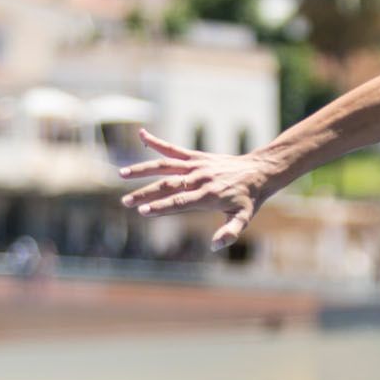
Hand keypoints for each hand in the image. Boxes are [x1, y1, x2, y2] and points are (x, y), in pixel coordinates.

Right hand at [118, 129, 268, 250]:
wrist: (258, 171)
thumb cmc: (249, 198)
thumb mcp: (244, 218)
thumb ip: (230, 232)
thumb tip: (215, 245)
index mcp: (207, 196)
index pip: (179, 202)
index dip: (160, 207)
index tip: (143, 211)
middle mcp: (199, 179)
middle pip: (166, 185)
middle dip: (144, 194)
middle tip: (126, 202)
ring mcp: (196, 166)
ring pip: (164, 166)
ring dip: (142, 169)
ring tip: (121, 173)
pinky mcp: (195, 157)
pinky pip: (173, 149)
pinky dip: (157, 142)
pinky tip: (142, 134)